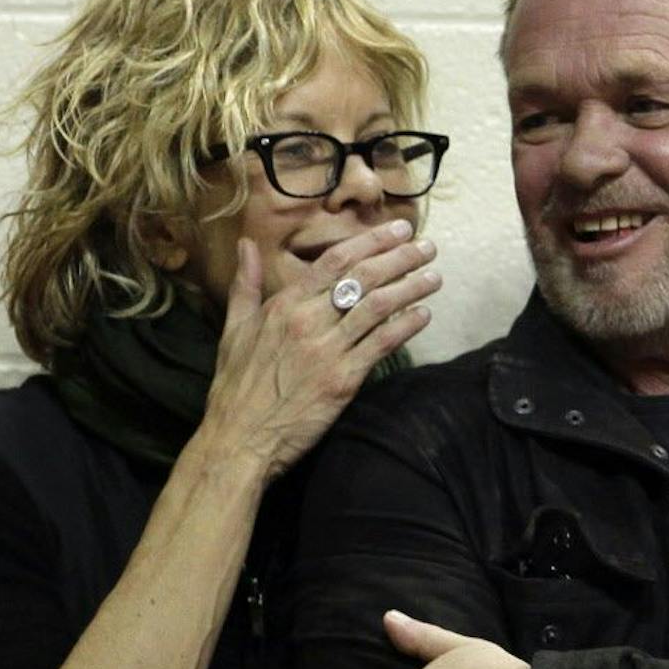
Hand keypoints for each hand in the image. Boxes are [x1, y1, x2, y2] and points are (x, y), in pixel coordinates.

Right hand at [200, 219, 439, 477]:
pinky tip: (424, 315)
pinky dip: (406, 327)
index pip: (335, 261)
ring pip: (378, 307)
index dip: (371, 241)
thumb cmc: (235, 386)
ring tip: (434, 277)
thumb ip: (245, 284)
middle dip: (400, 258)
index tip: (398, 230)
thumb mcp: (234, 328)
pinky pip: (381, 345)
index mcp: (284, 304)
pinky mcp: (343, 380)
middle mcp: (308, 320)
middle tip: (427, 246)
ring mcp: (327, 350)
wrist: (238, 438)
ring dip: (411, 288)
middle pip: (363, 277)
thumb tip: (245, 244)